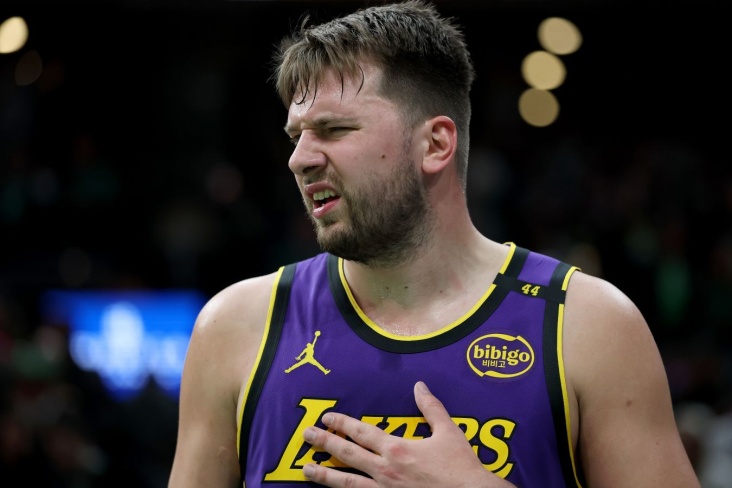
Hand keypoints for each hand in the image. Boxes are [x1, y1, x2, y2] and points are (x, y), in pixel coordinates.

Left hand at [301, 381, 515, 487]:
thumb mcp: (448, 431)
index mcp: (397, 449)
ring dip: (324, 476)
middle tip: (306, 436)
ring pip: (347, 483)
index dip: (342, 424)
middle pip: (347, 455)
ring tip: (305, 470)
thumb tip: (419, 385)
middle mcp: (385, 470)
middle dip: (324, 443)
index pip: (361, 433)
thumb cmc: (460, 467)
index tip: (326, 418)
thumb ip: (431, 407)